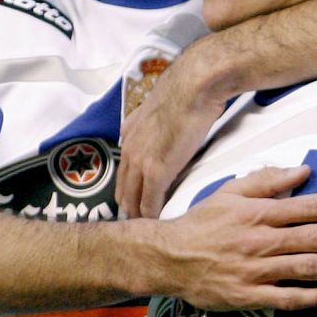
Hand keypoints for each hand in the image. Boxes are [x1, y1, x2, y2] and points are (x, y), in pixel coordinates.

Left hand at [117, 49, 224, 218]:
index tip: (135, 200)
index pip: (123, 170)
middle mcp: (129, 149)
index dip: (129, 188)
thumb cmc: (187, 91)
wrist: (194, 86)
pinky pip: (150, 202)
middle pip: (123, 188)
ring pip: (132, 199)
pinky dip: (153, 215)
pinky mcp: (156, 171)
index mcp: (130, 134)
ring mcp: (140, 162)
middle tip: (139, 223)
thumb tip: (168, 126)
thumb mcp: (162, 105)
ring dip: (139, 215)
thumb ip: (157, 121)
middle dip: (130, 206)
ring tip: (148, 229)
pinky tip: (159, 224)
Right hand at [154, 165, 316, 312]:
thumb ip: (267, 180)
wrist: (167, 257)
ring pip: (309, 269)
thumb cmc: (202, 222)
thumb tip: (304, 171)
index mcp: (259, 213)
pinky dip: (315, 297)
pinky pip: (288, 298)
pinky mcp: (249, 296)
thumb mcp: (230, 191)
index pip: (311, 207)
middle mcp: (262, 241)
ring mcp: (256, 270)